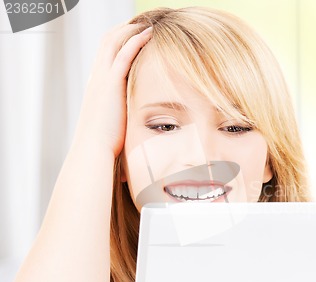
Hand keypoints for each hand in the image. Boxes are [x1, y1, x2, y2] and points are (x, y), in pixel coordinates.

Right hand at [75, 23, 152, 156]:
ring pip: (114, 42)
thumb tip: (133, 123)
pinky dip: (136, 40)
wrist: (94, 151)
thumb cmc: (105, 144)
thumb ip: (121, 115)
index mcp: (97, 86)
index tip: (135, 36)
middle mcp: (96, 78)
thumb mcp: (113, 124)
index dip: (119, 41)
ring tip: (148, 23)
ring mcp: (102, 79)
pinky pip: (124, 53)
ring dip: (131, 29)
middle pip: (107, 41)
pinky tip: (149, 34)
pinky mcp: (111, 83)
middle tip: (142, 23)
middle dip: (124, 29)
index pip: (105, 55)